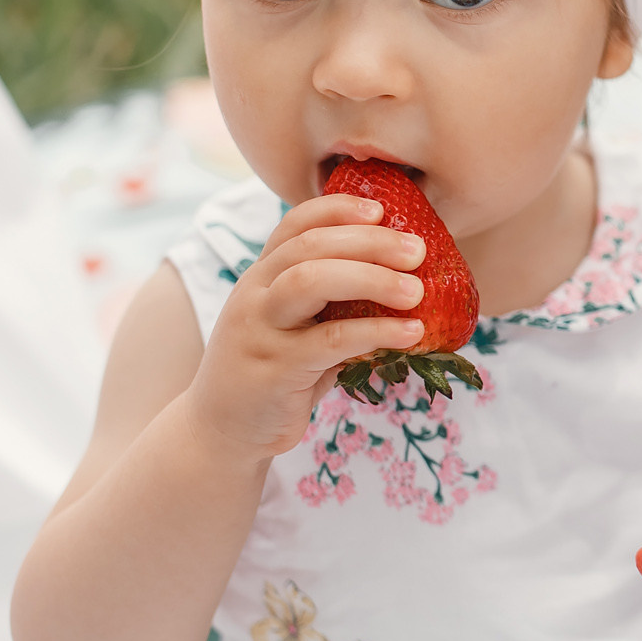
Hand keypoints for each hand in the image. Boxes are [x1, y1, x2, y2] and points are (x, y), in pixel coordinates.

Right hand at [184, 193, 429, 456]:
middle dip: (370, 242)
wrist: (223, 430)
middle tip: (418, 251)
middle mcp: (255, 293)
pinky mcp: (275, 369)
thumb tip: (407, 281)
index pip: (295, 224)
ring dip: (372, 279)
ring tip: (417, 291)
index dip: (338, 210)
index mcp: (262, 275)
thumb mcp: (297, 326)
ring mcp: (261, 329)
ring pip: (310, 281)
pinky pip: (330, 341)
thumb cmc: (275, 372)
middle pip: (310, 246)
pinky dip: (376, 332)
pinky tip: (410, 333)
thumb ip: (333, 302)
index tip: (382, 210)